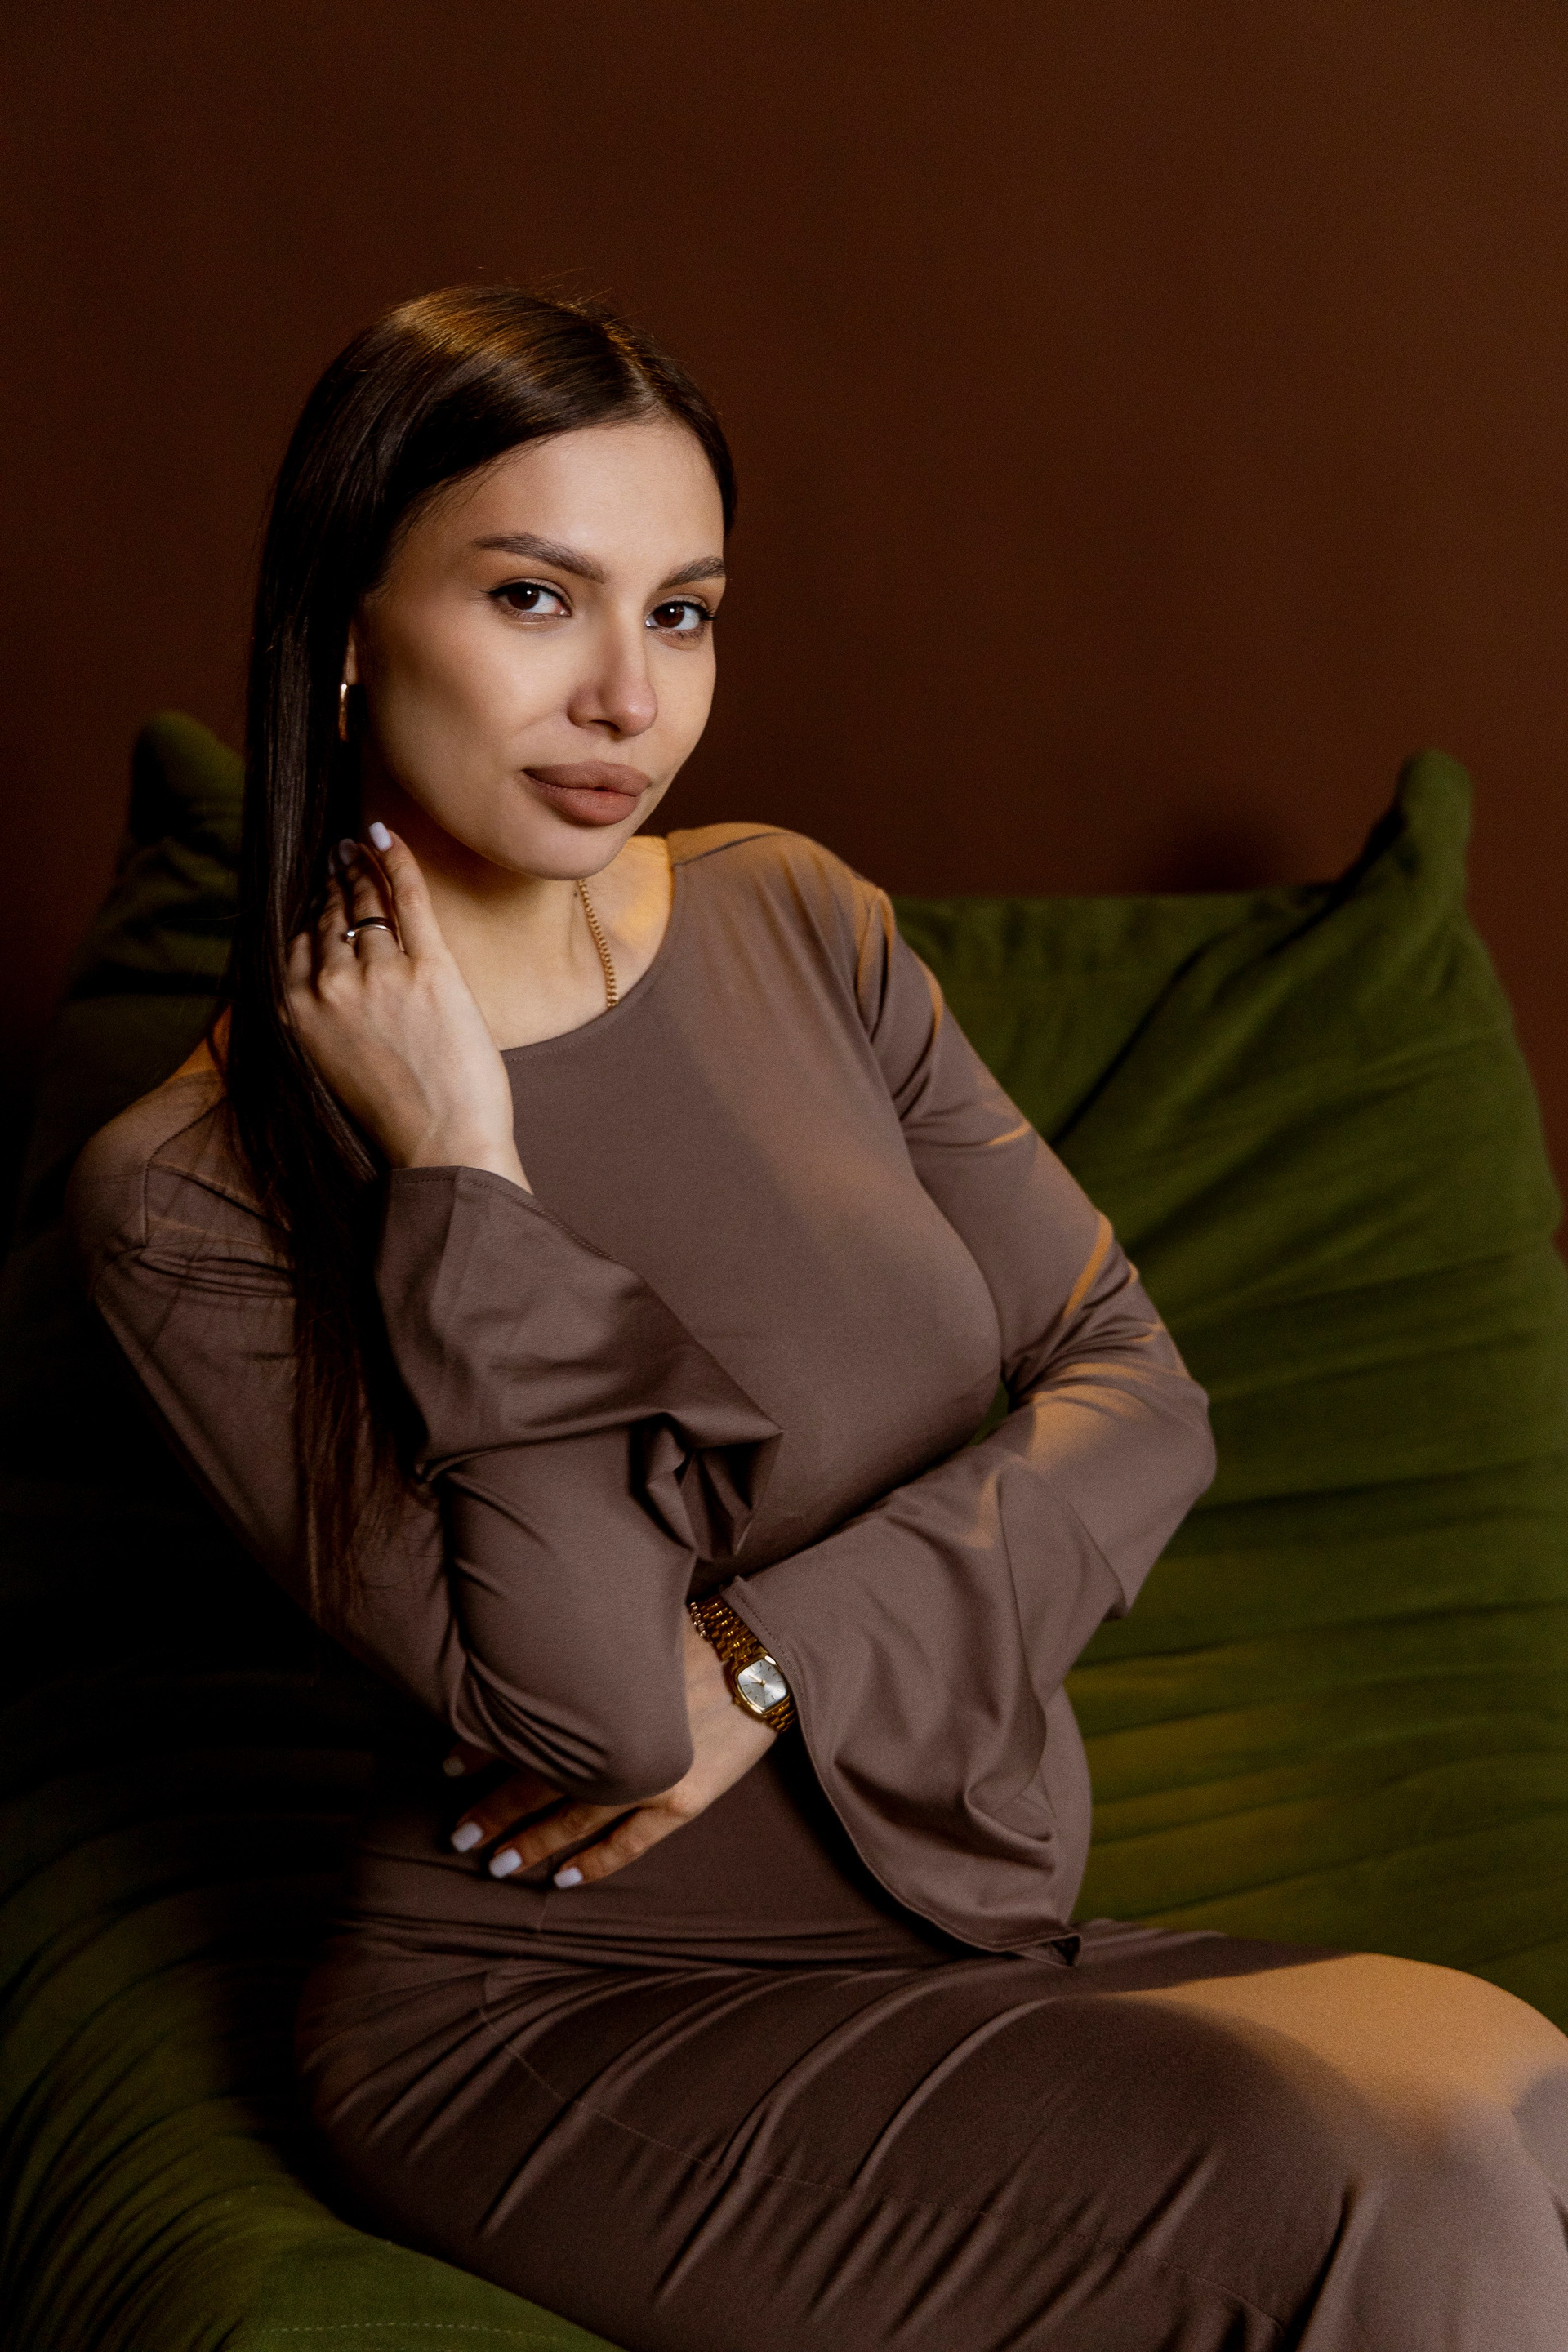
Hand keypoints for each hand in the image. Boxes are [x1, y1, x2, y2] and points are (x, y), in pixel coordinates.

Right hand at [285, 829, 526, 1185]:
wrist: (443, 1145)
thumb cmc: (394, 1117)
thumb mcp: (328, 1068)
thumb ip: (316, 1020)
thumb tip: (318, 984)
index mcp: (298, 1012)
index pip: (298, 943)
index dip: (309, 915)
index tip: (315, 895)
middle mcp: (330, 985)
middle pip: (329, 918)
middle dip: (334, 886)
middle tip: (338, 859)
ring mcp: (379, 972)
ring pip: (365, 904)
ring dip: (361, 874)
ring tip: (359, 851)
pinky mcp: (429, 968)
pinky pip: (407, 897)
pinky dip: (395, 860)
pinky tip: (384, 835)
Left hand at [447, 1614, 775, 1888]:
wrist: (761, 1653)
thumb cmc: (691, 1636)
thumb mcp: (624, 1637)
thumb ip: (577, 1665)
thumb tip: (526, 1677)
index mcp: (595, 1699)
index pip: (524, 1732)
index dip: (482, 1752)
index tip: (447, 1767)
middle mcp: (614, 1744)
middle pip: (538, 1783)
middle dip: (493, 1811)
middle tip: (457, 1835)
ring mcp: (647, 1778)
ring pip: (574, 1820)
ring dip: (531, 1844)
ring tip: (496, 1864)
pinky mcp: (681, 1800)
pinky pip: (629, 1843)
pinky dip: (594, 1863)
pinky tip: (563, 1880)